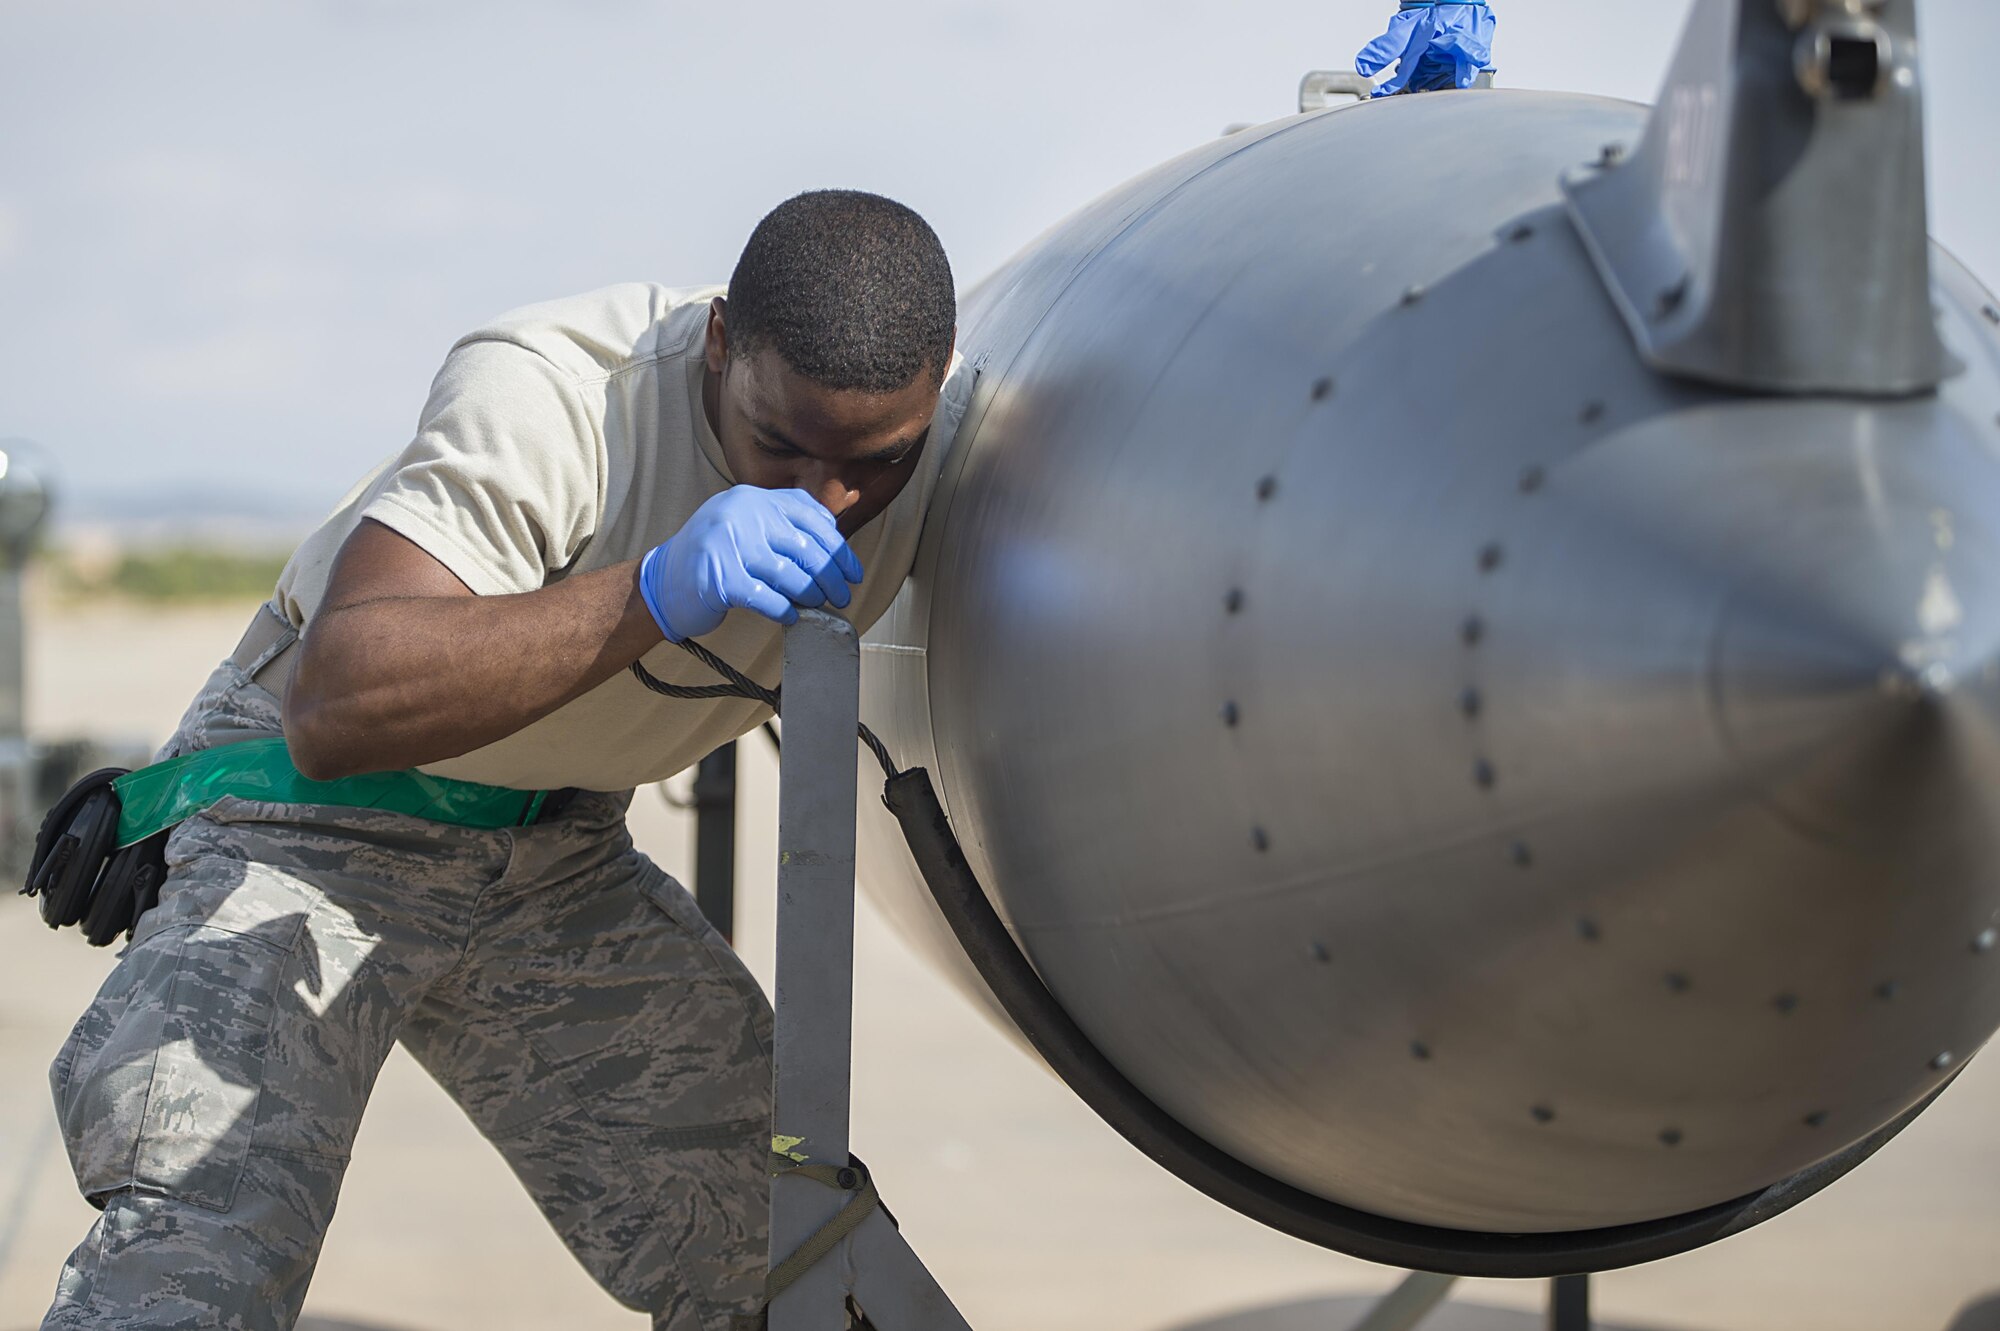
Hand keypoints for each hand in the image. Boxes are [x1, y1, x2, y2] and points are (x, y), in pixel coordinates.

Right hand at [637, 486, 863, 640]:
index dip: (837, 547)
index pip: (809, 517)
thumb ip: (783, 525)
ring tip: (820, 605)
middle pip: (804, 547)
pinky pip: (767, 598)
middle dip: (830, 576)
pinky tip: (791, 617)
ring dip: (811, 594)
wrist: (661, 584)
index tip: (852, 571)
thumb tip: (835, 543)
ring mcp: (727, 545)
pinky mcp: (720, 579)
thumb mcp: (746, 528)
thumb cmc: (714, 560)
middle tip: (843, 595)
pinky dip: (785, 610)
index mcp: (750, 498)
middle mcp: (738, 514)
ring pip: (789, 574)